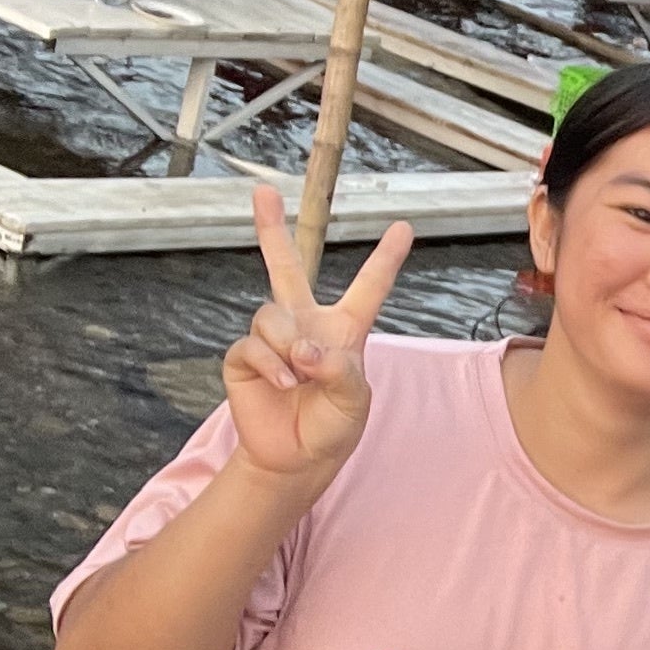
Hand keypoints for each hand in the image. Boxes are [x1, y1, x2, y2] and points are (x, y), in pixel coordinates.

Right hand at [221, 190, 411, 483]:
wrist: (297, 457)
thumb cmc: (334, 426)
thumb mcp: (354, 400)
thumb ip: (339, 369)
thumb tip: (304, 348)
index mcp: (345, 329)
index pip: (369, 287)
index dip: (386, 258)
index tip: (404, 226)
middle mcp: (305, 325)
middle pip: (286, 268)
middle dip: (270, 231)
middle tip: (262, 192)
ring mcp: (273, 338)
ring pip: (271, 315)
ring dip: (287, 345)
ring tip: (299, 377)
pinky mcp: (244, 358)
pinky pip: (252, 345)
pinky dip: (271, 363)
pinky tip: (284, 382)